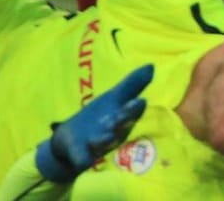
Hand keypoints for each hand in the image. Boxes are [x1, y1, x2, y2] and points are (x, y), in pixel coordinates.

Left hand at [35, 65, 154, 182]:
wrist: (71, 139)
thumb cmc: (98, 116)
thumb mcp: (114, 98)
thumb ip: (132, 84)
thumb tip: (152, 65)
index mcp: (124, 118)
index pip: (132, 112)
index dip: (135, 108)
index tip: (140, 101)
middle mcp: (116, 133)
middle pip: (121, 127)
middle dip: (122, 121)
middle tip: (120, 115)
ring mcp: (100, 145)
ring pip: (106, 142)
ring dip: (105, 138)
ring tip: (101, 133)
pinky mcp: (84, 155)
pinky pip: (86, 157)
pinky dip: (86, 156)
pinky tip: (86, 154)